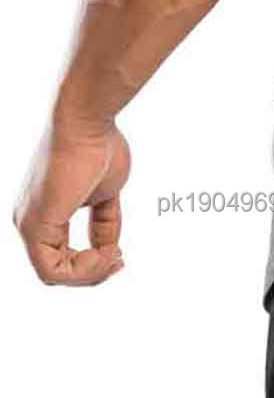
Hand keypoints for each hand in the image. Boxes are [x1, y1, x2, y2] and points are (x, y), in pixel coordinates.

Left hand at [14, 121, 130, 285]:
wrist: (87, 122)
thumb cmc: (98, 146)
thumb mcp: (106, 195)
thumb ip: (103, 223)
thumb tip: (108, 246)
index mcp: (43, 213)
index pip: (63, 258)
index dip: (94, 265)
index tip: (120, 253)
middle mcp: (28, 221)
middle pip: (58, 271)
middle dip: (94, 273)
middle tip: (120, 261)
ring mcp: (28, 224)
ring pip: (54, 275)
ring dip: (91, 273)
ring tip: (114, 256)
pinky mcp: (34, 225)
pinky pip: (53, 269)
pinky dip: (84, 269)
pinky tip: (105, 253)